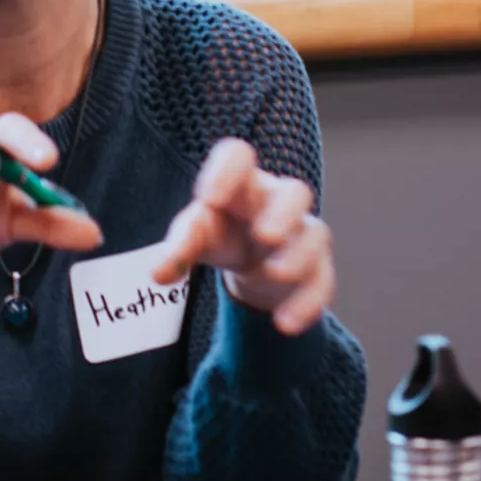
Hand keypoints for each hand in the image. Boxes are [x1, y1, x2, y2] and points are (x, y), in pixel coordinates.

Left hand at [150, 138, 334, 334]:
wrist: (250, 264)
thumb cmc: (219, 235)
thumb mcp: (195, 236)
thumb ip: (177, 250)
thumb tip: (158, 275)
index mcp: (241, 184)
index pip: (239, 156)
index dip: (228, 171)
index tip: (208, 197)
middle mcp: (277, 203)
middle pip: (294, 192)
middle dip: (283, 213)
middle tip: (264, 235)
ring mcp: (301, 235)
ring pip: (315, 234)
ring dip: (298, 256)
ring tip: (273, 274)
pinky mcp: (316, 270)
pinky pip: (321, 282)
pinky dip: (306, 303)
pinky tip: (285, 323)